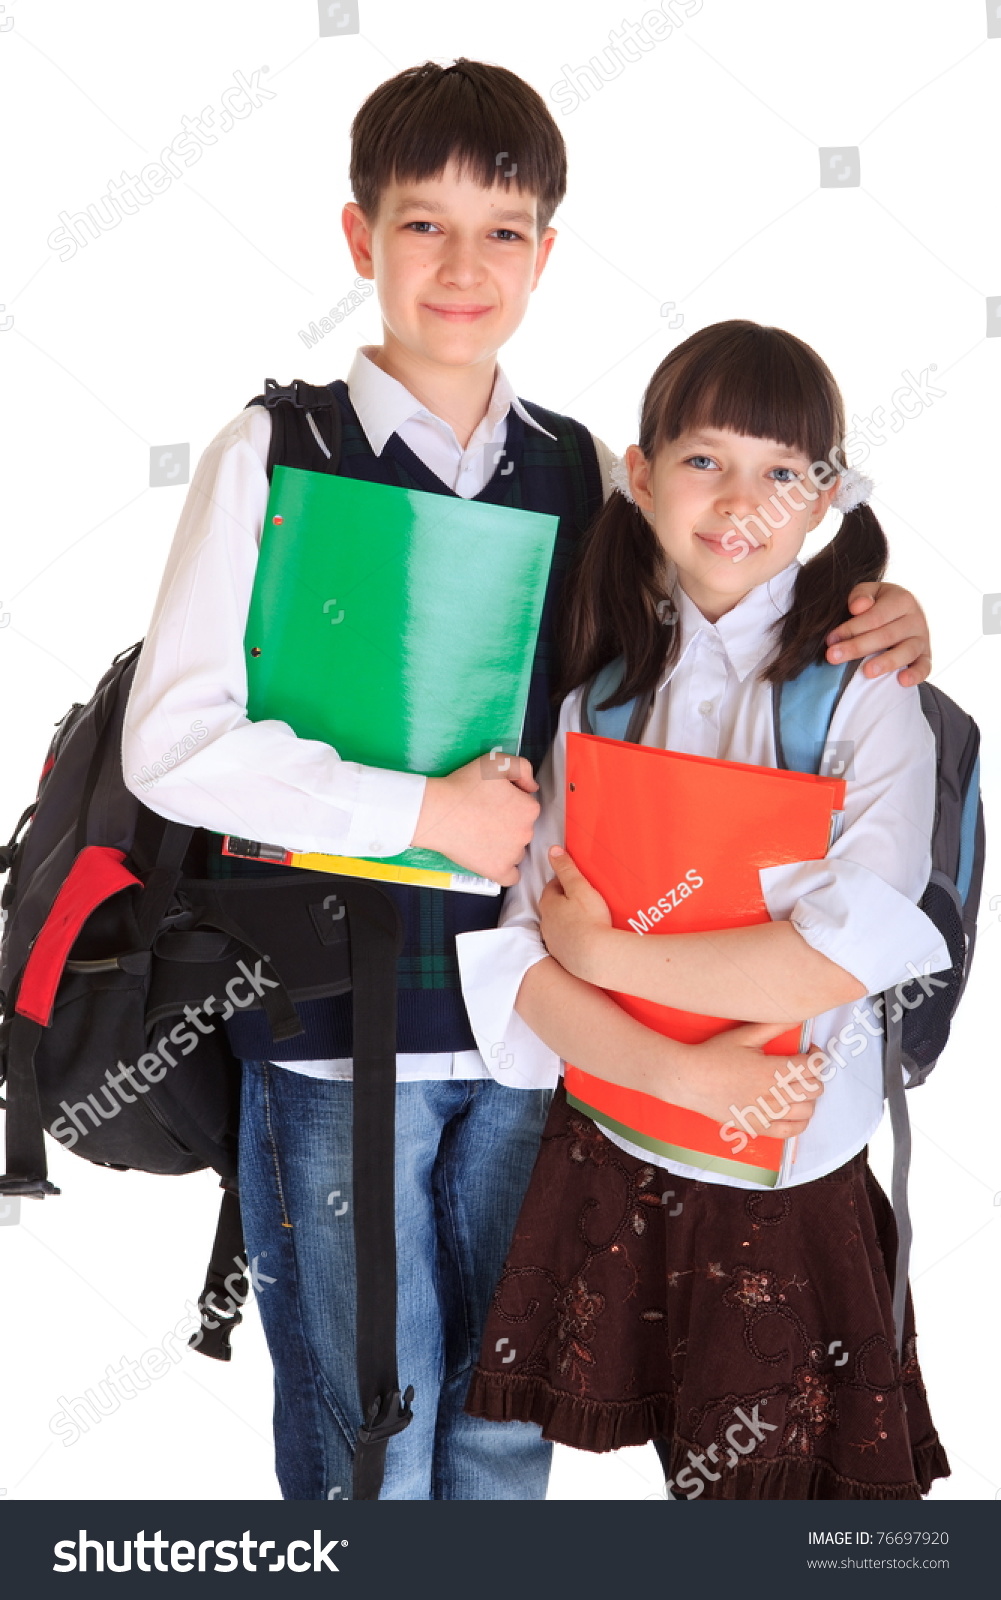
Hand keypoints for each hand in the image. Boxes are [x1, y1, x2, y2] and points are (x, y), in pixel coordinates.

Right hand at [411, 754, 538, 886]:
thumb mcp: (495, 762)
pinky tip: (493, 859)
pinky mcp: (497, 871)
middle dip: (509, 823)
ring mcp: (513, 854)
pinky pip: (511, 876)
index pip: (527, 807)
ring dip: (506, 845)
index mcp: (529, 808)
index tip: (493, 801)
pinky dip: (505, 869)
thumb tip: (532, 787)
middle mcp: (526, 833)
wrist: (436, 811)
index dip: (511, 802)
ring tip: (482, 835)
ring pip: (517, 851)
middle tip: (485, 816)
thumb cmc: (463, 786)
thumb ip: (522, 768)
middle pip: (523, 829)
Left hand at [538, 846, 612, 978]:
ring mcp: (554, 941)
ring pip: (558, 926)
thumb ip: (566, 868)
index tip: (577, 882)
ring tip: (588, 919)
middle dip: (565, 902)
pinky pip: (567, 943)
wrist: (597, 956)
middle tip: (583, 899)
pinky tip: (588, 938)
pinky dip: (574, 939)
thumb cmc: (590, 920)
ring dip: (569, 922)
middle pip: (553, 907)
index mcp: (548, 904)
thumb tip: (553, 851)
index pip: (552, 887)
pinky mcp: (563, 957)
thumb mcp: (579, 886)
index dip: (565, 882)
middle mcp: (546, 923)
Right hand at [666, 1022, 826, 1140]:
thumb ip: (774, 1026)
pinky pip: (791, 1132)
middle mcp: (774, 1095)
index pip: (813, 1066)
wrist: (690, 1080)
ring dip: (808, 1098)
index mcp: (773, 1070)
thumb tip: (797, 1016)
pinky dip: (800, 1122)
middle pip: (815, 1089)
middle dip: (814, 1076)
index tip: (810, 1051)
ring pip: (807, 1111)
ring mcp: (767, 1115)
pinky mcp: (758, 1127)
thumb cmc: (714, 1055)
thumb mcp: (744, 1035)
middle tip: (802, 1069)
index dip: (817, 1056)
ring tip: (797, 1089)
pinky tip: (794, 1111)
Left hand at [826, 581, 930, 686]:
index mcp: (902, 600)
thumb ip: (861, 595)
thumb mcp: (871, 592)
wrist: (905, 613)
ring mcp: (922, 639)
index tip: (830, 640)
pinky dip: (916, 674)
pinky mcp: (926, 656)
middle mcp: (915, 619)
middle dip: (858, 647)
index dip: (851, 628)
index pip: (875, 617)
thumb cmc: (880, 604)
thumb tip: (858, 607)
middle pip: (886, 635)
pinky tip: (902, 681)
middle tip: (833, 657)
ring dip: (887, 662)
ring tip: (867, 672)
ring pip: (906, 651)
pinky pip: (925, 667)